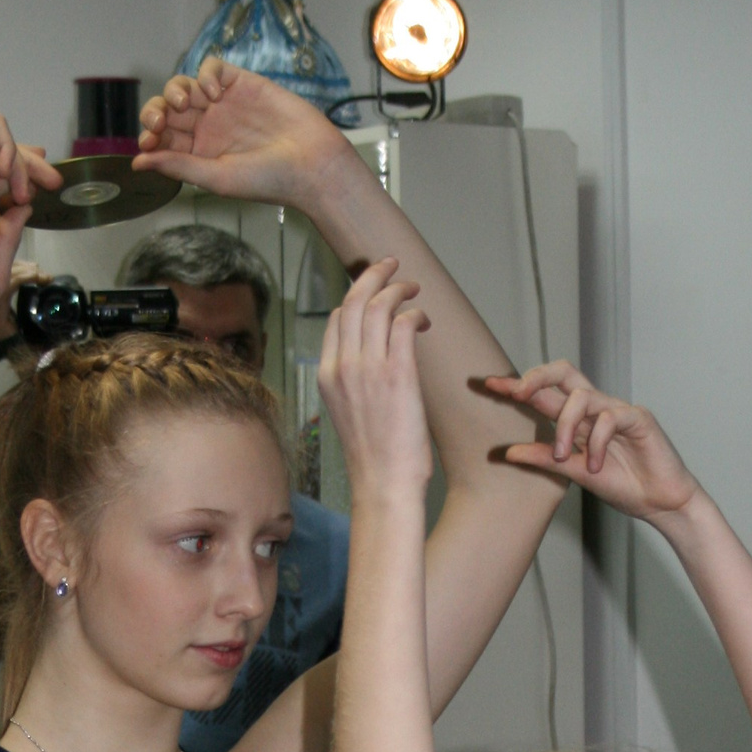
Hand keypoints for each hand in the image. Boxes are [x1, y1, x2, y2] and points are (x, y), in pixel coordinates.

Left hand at [135, 57, 342, 206]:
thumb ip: (177, 165)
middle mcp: (209, 126)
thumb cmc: (267, 180)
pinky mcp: (242, 83)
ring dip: (177, 90)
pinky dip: (205, 73)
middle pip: (168, 109)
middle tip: (160, 121)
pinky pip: (212, 68)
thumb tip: (138, 162)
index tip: (148, 140)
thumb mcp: (215, 177)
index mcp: (199, 152)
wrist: (310, 163)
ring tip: (187, 102)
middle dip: (157, 111)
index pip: (163, 137)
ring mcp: (224, 103)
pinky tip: (214, 90)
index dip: (150, 135)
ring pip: (185, 85)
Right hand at [318, 259, 430, 503]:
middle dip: (374, 275)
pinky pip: (404, 323)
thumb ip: (354, 379)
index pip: (335, 319)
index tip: (372, 287)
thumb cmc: (374, 457)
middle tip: (391, 265)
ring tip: (414, 288)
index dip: (355, 295)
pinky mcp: (398, 375)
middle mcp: (343, 366)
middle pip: (353, 301)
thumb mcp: (349, 412)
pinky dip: (416, 313)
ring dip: (399, 289)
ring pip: (379, 305)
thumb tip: (375, 358)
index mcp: (327, 375)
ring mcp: (369, 369)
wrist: (384, 485)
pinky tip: (424, 319)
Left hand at [486, 363, 699, 520]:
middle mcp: (596, 408)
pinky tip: (595, 465)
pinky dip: (596, 442)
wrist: (661, 504)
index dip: (517, 386)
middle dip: (536, 377)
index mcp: (580, 419)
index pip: (545, 393)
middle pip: (564, 371)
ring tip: (563, 456)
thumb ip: (545, 459)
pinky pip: (609, 417)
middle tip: (516, 393)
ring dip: (565, 426)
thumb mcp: (574, 473)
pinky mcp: (638, 418)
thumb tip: (509, 452)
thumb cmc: (624, 486)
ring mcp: (618, 409)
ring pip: (582, 397)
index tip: (487, 385)